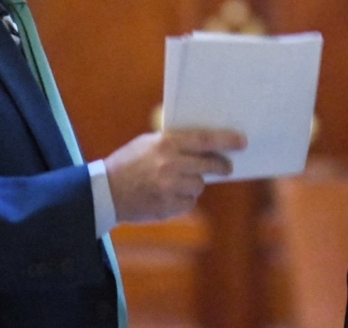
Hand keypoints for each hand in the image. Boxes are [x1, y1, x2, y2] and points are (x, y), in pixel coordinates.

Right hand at [103, 129, 246, 222]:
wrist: (105, 191)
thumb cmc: (128, 162)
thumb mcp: (148, 143)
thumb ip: (174, 142)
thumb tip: (206, 144)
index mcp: (166, 143)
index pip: (205, 140)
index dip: (226, 140)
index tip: (242, 141)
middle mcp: (170, 164)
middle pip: (209, 165)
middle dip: (221, 166)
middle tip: (226, 167)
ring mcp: (169, 187)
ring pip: (199, 185)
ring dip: (194, 183)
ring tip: (176, 181)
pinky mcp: (167, 206)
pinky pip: (189, 202)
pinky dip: (184, 199)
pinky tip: (168, 195)